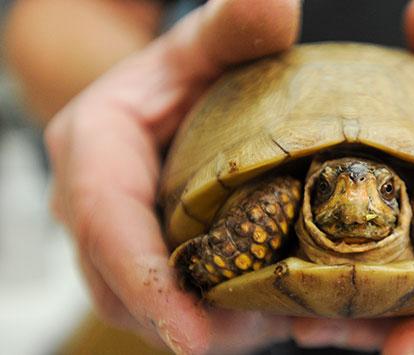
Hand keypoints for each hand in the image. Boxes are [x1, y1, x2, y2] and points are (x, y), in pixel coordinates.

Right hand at [45, 1, 299, 352]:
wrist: (174, 92)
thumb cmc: (194, 66)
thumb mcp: (211, 42)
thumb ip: (236, 26)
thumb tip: (276, 2)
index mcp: (96, 144)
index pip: (104, 216)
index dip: (142, 277)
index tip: (191, 334)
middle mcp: (95, 200)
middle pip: (119, 280)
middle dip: (177, 320)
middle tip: (247, 341)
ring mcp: (118, 233)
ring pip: (144, 302)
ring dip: (201, 327)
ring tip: (266, 335)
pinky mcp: (147, 253)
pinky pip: (171, 298)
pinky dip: (216, 319)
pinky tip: (268, 322)